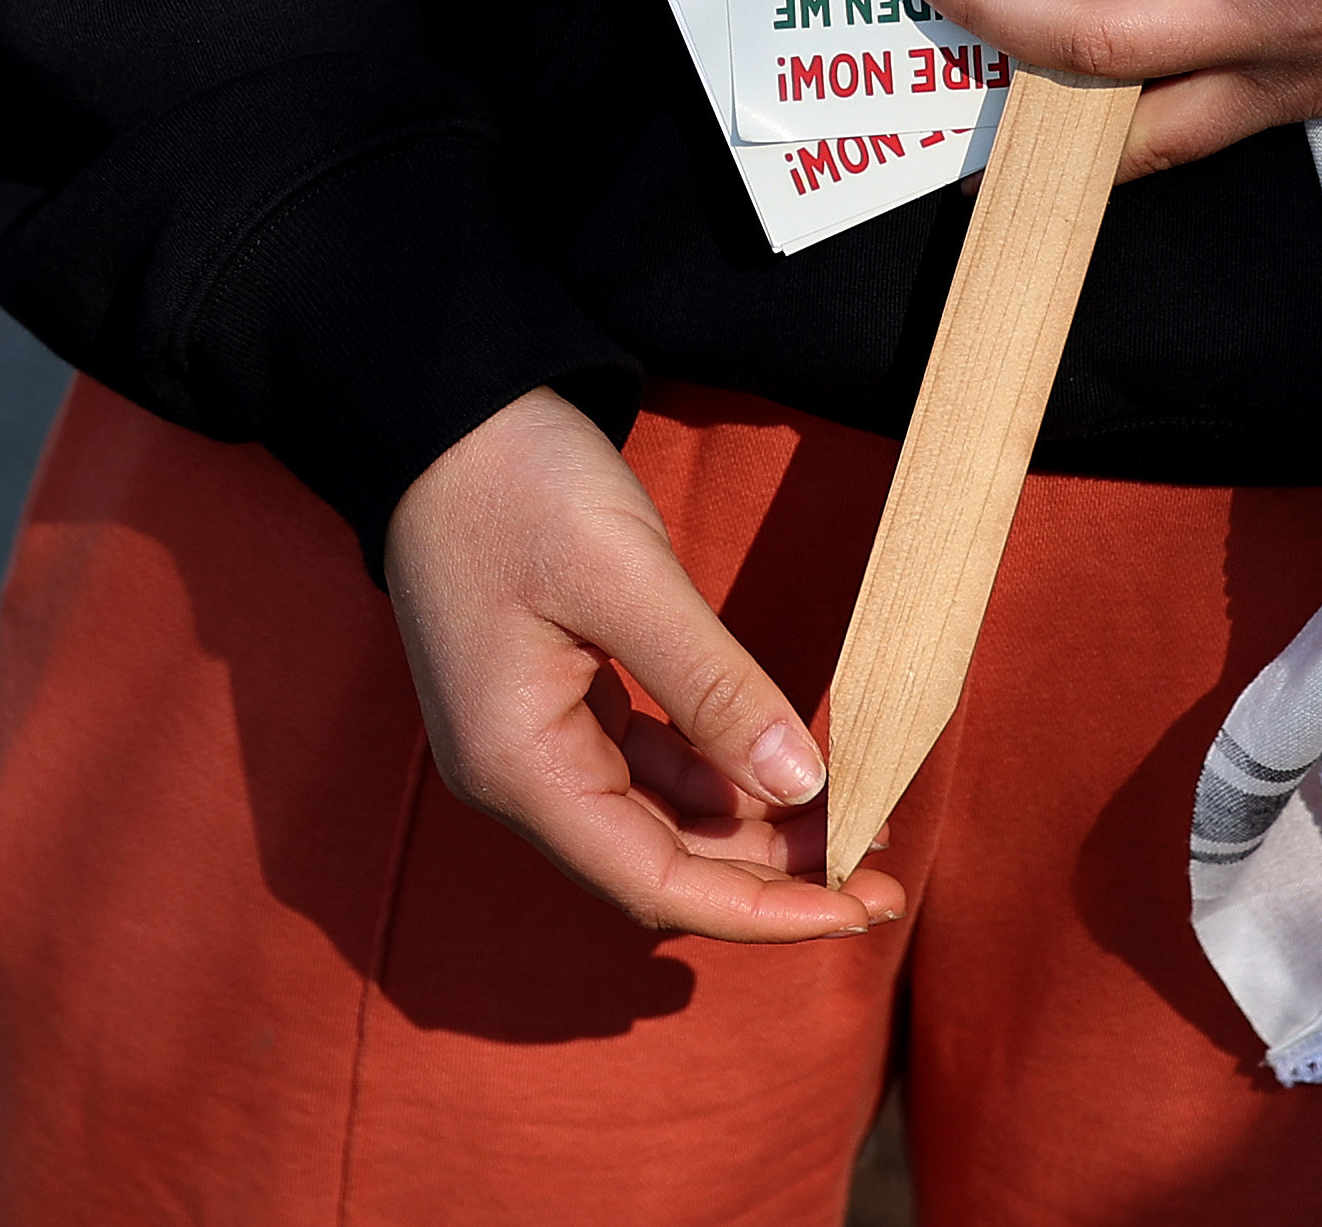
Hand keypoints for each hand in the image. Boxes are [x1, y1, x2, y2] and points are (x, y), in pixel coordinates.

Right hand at [381, 388, 905, 939]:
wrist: (438, 410)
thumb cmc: (514, 481)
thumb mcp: (623, 574)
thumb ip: (711, 686)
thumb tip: (802, 786)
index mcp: (517, 764)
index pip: (655, 884)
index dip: (763, 911)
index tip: (860, 906)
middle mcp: (515, 775)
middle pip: (659, 865)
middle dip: (770, 876)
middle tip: (883, 868)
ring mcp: (529, 740)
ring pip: (657, 821)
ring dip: (751, 828)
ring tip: (852, 818)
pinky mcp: (548, 701)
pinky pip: (642, 768)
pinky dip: (714, 775)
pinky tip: (782, 767)